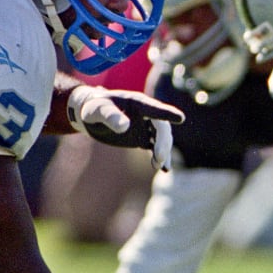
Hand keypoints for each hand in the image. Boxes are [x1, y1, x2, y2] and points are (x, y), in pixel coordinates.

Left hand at [66, 85, 183, 169]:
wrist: (91, 116)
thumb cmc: (93, 108)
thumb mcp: (98, 110)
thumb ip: (110, 116)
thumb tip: (125, 127)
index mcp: (137, 103)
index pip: (154, 108)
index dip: (167, 113)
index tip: (180, 118)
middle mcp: (146, 114)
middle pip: (161, 127)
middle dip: (163, 142)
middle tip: (159, 157)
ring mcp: (146, 126)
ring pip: (162, 138)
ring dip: (163, 151)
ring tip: (158, 166)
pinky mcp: (144, 138)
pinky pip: (156, 147)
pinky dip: (161, 157)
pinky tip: (165, 169)